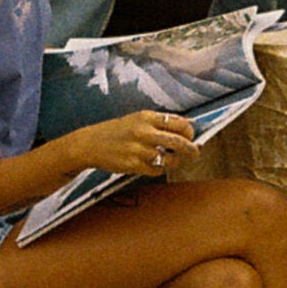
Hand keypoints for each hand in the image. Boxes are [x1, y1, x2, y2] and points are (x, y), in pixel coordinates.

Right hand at [75, 110, 198, 175]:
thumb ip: (160, 122)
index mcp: (146, 117)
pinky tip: (155, 165)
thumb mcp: (137, 119)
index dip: (189, 131)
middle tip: (196, 153)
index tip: (192, 136)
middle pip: (178, 141)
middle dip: (191, 149)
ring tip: (173, 160)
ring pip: (169, 159)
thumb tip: (186, 124)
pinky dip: (159, 169)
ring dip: (175, 161)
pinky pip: (156, 170)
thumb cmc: (117, 131)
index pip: (178, 122)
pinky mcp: (133, 165)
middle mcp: (143, 132)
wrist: (90, 144)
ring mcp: (138, 150)